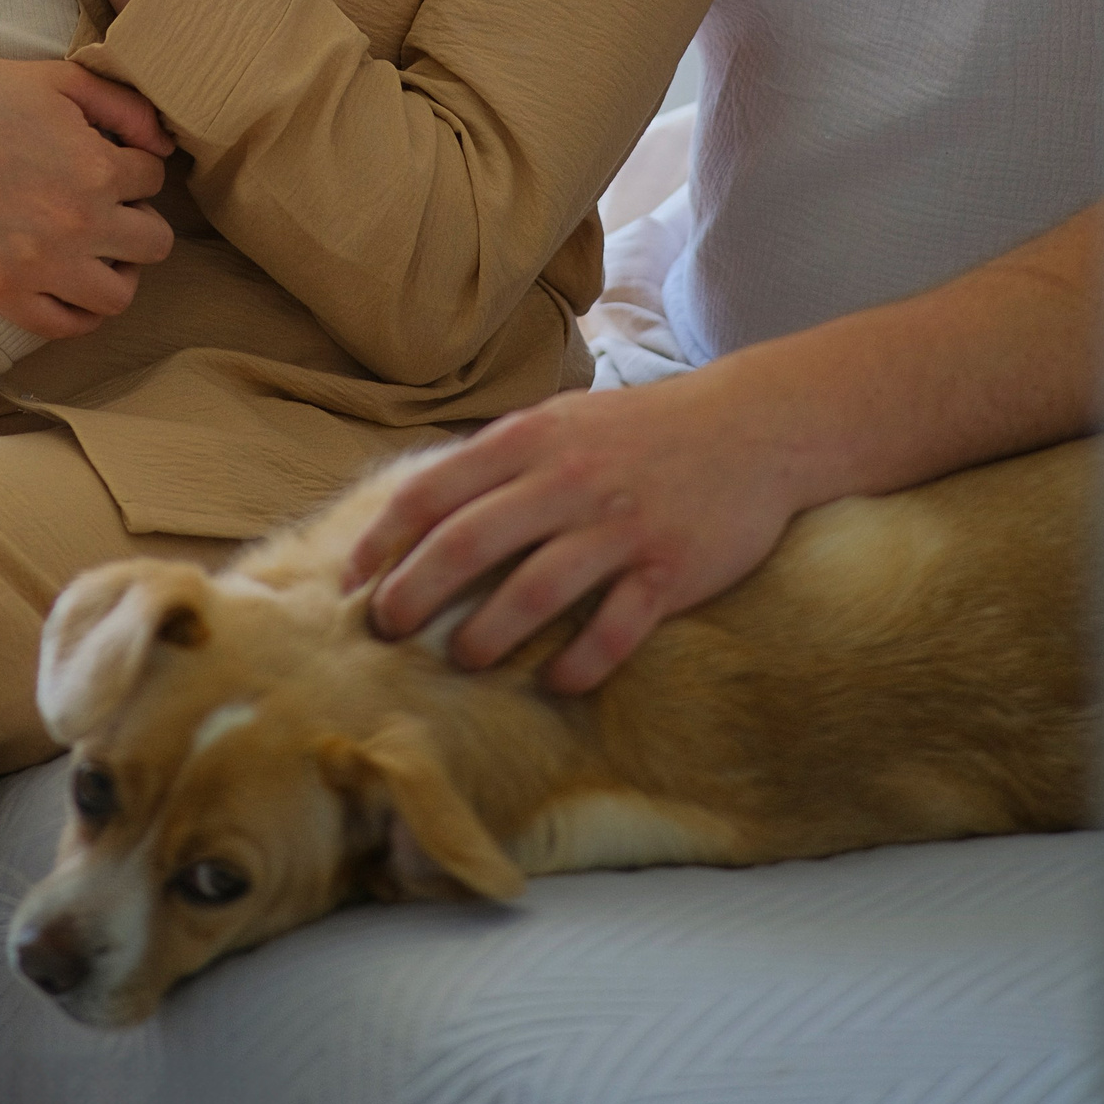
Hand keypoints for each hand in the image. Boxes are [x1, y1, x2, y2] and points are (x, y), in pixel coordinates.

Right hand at [0, 30, 177, 337]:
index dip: (135, 165)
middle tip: (109, 204)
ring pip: (120, 295)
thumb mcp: (64, 78)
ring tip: (94, 246)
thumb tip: (164, 148)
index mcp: (96, 167)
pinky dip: (78, 309)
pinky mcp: (1, 293)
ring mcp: (38, 267)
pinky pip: (66, 326)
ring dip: (117, 269)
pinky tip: (69, 280)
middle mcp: (76, 224)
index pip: (155, 179)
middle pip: (155, 243)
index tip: (109, 158)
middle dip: (138, 218)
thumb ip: (127, 107)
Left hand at [340, 372, 805, 692]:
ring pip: (533, 590)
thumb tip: (421, 508)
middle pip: (469, 542)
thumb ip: (497, 461)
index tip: (351, 581)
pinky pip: (614, 628)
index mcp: (530, 439)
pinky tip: (556, 681)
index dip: (383, 539)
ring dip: (487, 633)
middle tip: (386, 629)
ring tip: (463, 659)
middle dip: (415, 592)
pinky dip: (580, 661)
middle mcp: (567, 479)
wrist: (752, 427)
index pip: (434, 490)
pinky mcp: (669, 569)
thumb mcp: (560, 422)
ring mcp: (619, 526)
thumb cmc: (638, 431)